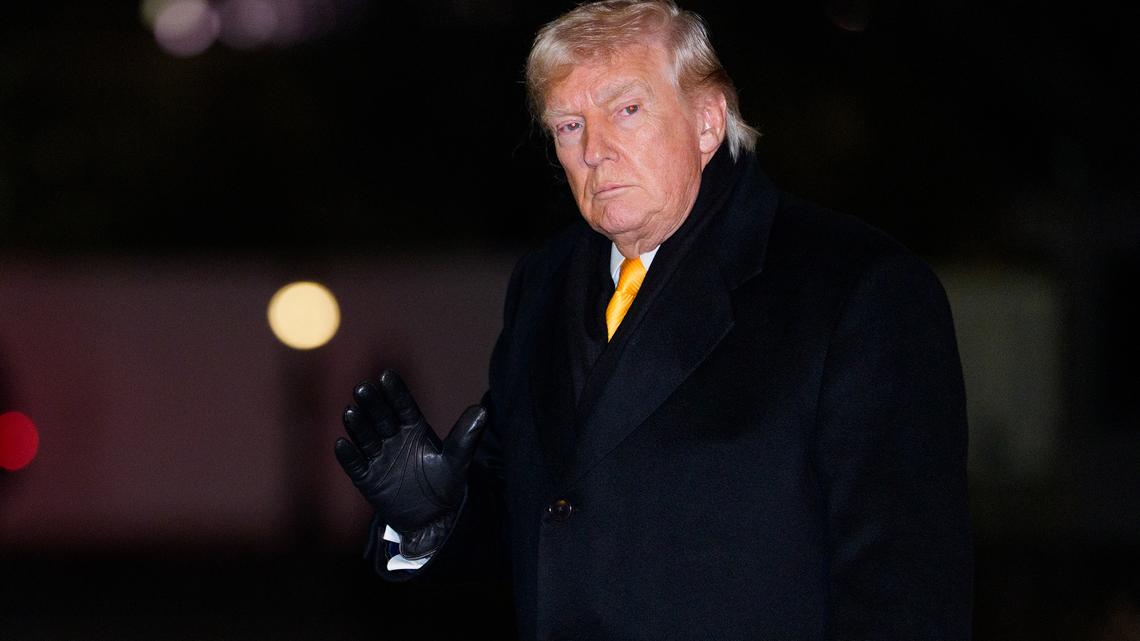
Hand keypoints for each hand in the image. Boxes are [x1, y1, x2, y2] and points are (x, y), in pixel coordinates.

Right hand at [335, 370, 486, 558]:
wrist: (432, 520)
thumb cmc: (445, 485)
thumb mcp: (456, 462)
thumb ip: (465, 437)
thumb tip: (482, 411)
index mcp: (414, 429)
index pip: (403, 406)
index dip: (395, 392)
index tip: (386, 375)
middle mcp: (394, 439)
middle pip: (381, 417)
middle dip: (372, 404)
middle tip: (363, 388)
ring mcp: (379, 457)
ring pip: (365, 437)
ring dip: (357, 425)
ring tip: (350, 411)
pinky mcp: (367, 479)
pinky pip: (356, 465)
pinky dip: (349, 456)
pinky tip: (341, 444)